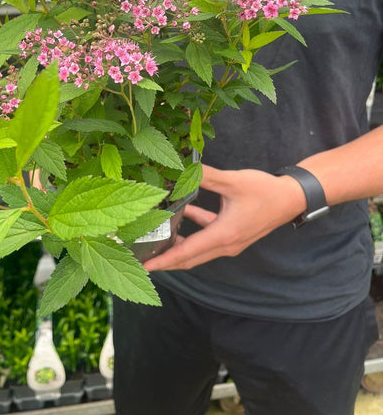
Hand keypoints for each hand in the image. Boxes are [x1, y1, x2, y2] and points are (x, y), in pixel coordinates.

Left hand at [143, 165, 306, 271]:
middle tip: (142, 258)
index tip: (145, 265)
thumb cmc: (266, 192)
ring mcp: (231, 242)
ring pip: (198, 250)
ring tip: (157, 238)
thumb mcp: (233, 182)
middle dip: (165, 260)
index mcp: (223, 236)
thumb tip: (184, 170)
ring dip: (178, 246)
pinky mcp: (234, 234)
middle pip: (189, 258)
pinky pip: (208, 237)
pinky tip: (184, 212)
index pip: (187, 253)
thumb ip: (205, 177)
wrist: (292, 198)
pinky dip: (194, 230)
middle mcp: (226, 244)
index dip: (164, 260)